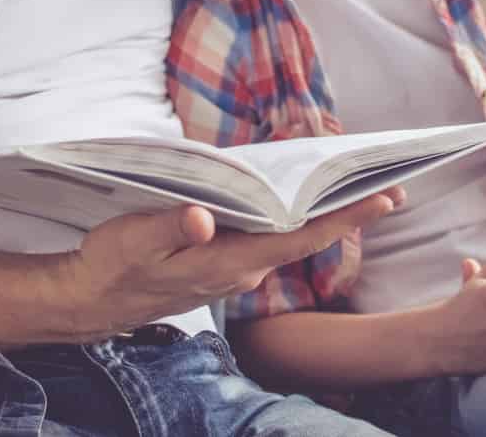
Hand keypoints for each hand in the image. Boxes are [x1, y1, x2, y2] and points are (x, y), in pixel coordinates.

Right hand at [58, 189, 400, 339]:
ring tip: (359, 185)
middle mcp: (240, 270)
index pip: (298, 238)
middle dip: (349, 213)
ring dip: (322, 215)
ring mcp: (234, 270)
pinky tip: (303, 198)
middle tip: (394, 188)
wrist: (91, 300)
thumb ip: (170, 227)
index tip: (382, 200)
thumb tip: (205, 218)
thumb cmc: (112, 265)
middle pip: (305, 238)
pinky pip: (268, 239)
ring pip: (288, 239)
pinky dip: (291, 219)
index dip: (343, 219)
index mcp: (227, 262)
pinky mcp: (223, 264)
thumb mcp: (133, 240)